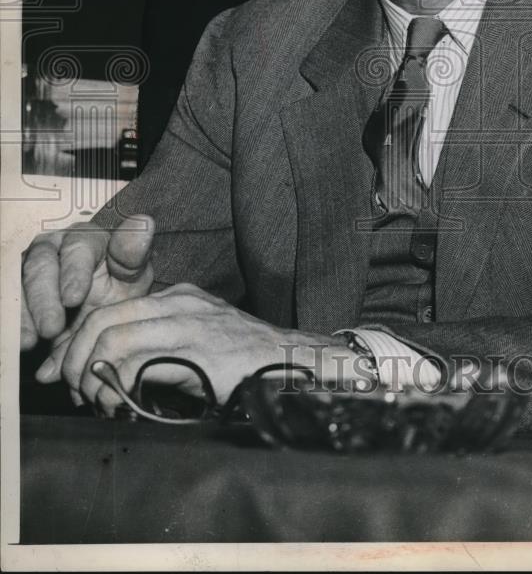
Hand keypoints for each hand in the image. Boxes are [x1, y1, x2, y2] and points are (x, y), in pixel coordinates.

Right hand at [21, 215, 154, 385]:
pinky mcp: (17, 292)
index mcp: (85, 238)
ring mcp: (30, 269)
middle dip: (43, 299)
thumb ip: (134, 252)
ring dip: (23, 314)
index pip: (77, 248)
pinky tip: (20, 343)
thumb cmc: (119, 288)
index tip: (73, 298)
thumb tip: (144, 223)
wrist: (102, 314)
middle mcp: (53, 247)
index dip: (74, 272)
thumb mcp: (133, 274)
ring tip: (29, 340)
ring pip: (18, 284)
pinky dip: (14, 325)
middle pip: (41, 266)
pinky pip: (10, 305)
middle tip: (51, 328)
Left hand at [58, 283, 357, 414]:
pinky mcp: (197, 351)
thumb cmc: (245, 361)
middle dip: (75, 358)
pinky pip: (138, 362)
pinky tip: (121, 403)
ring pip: (112, 337)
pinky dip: (116, 386)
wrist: (293, 363)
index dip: (78, 342)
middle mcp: (179, 303)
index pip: (109, 310)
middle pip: (102, 319)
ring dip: (91, 375)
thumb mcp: (197, 343)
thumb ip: (159, 348)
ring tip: (97, 400)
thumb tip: (110, 372)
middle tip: (76, 391)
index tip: (67, 373)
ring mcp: (188, 323)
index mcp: (176, 298)